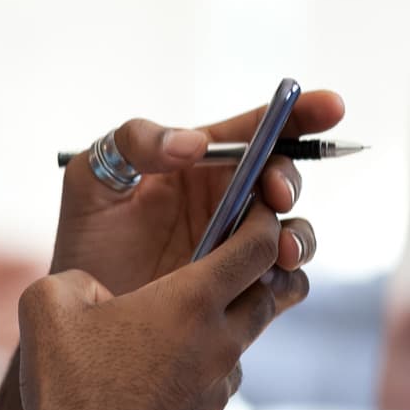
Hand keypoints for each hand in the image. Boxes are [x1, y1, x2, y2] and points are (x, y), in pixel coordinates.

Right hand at [14, 202, 309, 409]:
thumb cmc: (69, 388)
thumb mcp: (48, 304)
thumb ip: (76, 276)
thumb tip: (91, 288)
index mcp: (190, 302)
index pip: (257, 245)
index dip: (261, 219)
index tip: (253, 204)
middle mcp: (219, 343)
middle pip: (265, 291)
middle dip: (254, 266)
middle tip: (226, 249)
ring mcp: (218, 389)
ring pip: (239, 338)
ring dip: (221, 319)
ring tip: (173, 314)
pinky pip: (213, 379)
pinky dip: (196, 364)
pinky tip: (150, 371)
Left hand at [51, 90, 344, 295]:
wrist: (79, 303)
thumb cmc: (85, 232)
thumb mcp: (93, 176)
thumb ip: (135, 144)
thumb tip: (193, 144)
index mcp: (198, 163)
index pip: (255, 131)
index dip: (297, 115)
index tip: (330, 106)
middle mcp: (226, 200)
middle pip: (281, 178)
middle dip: (288, 180)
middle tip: (275, 194)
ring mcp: (237, 245)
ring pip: (292, 232)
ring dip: (295, 235)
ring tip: (275, 247)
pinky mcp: (241, 289)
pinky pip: (283, 283)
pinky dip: (286, 279)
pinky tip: (267, 280)